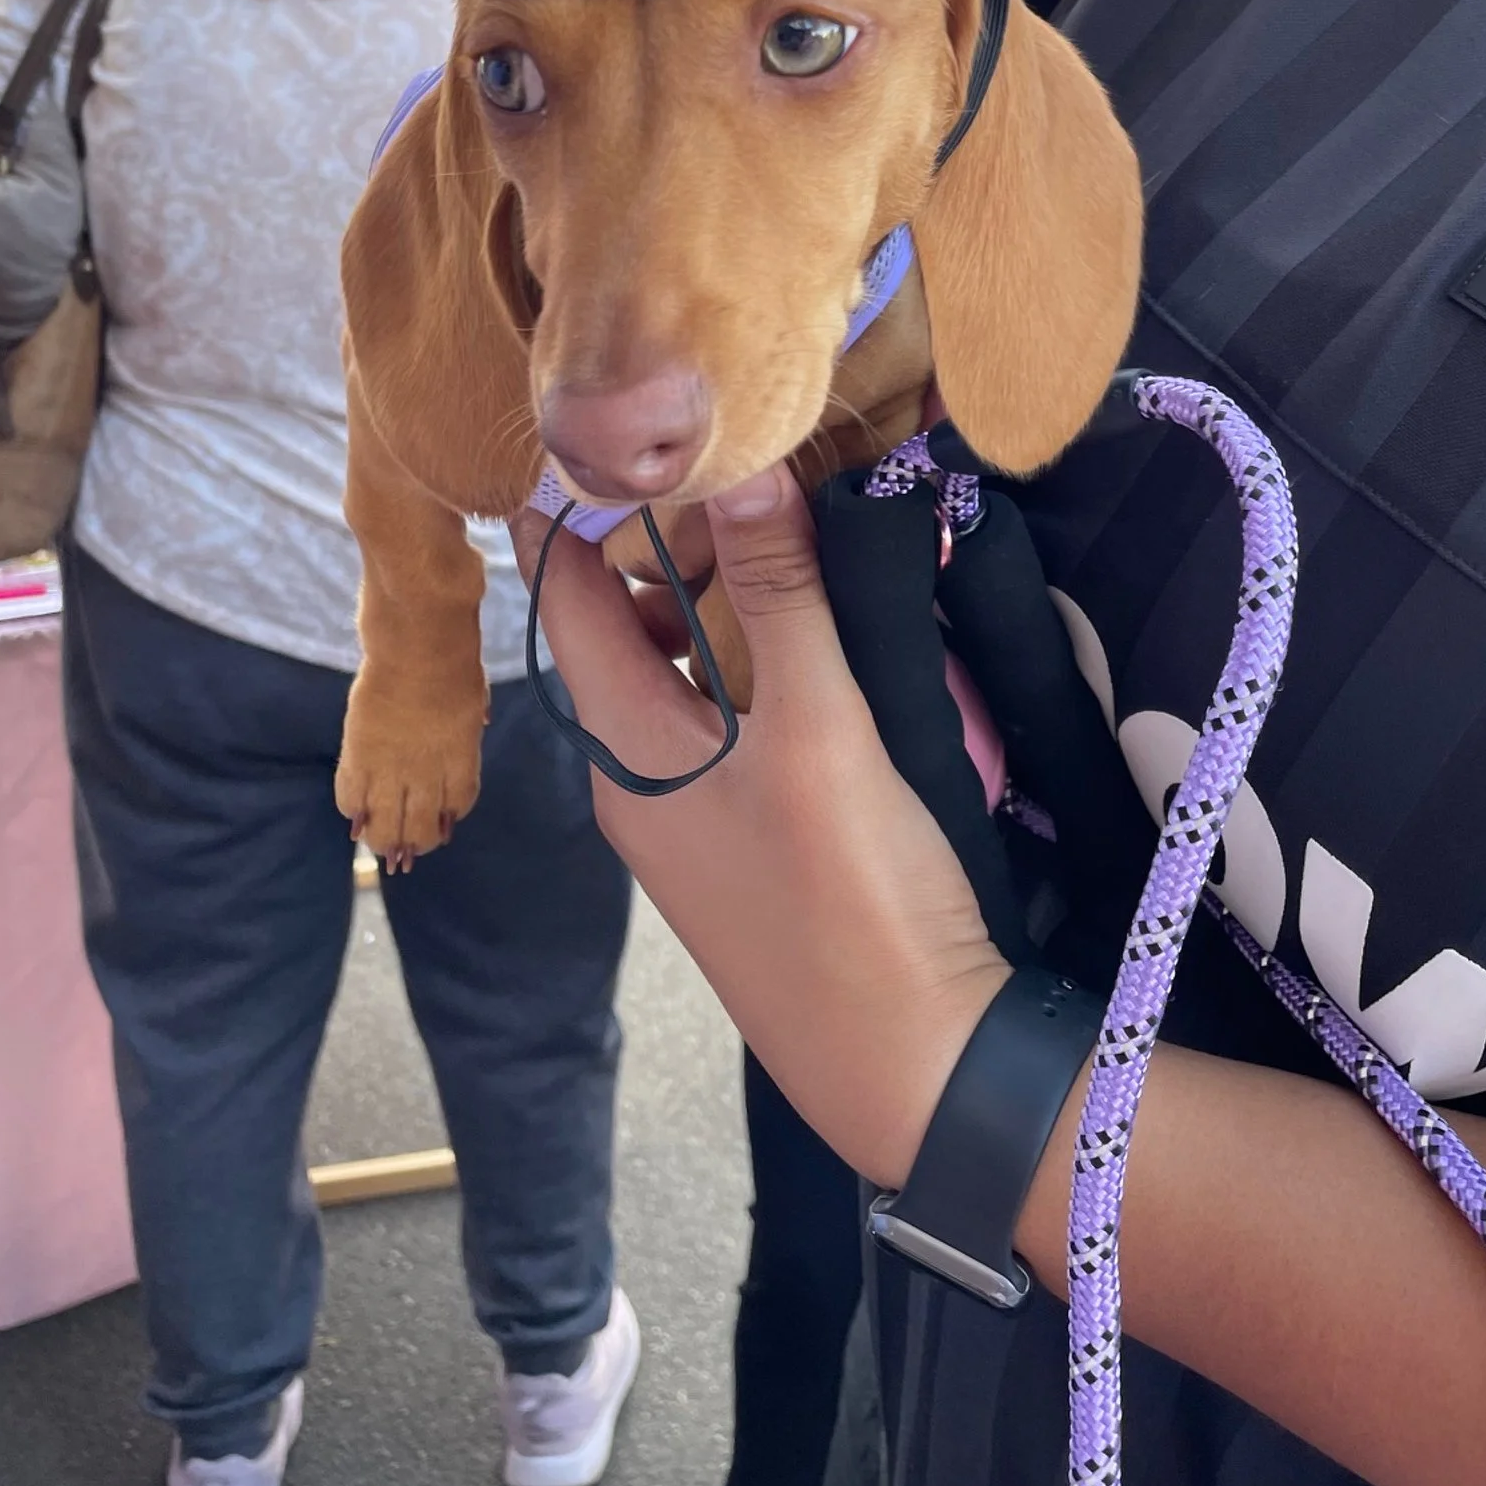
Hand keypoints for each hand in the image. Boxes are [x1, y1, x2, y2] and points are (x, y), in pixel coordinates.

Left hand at [515, 464, 1007, 1188]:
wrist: (915, 1065)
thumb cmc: (850, 899)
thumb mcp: (819, 728)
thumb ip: (780, 593)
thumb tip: (736, 465)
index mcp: (622, 747)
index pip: (570, 592)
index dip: (589, 504)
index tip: (634, 420)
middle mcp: (636, 777)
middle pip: (629, 625)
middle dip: (679, 542)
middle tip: (759, 470)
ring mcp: (694, 813)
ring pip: (686, 669)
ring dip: (730, 598)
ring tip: (798, 531)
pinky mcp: (752, 837)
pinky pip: (731, 717)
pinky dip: (764, 657)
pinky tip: (828, 627)